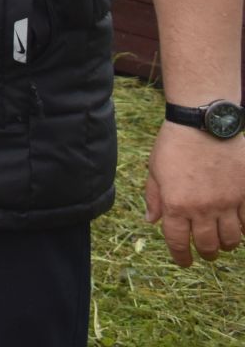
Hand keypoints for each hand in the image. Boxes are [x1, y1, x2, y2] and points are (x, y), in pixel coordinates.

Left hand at [145, 121, 244, 265]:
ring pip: (232, 238)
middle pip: (207, 244)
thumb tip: (151, 221)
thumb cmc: (175, 144)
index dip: (181, 256)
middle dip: (206, 253)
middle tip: (206, 254)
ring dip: (226, 244)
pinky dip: (244, 230)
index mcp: (176, 205)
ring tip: (222, 243)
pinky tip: (240, 228)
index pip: (178, 242)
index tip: (184, 261)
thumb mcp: (155, 170)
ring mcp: (228, 203)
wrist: (204, 124)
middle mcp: (203, 209)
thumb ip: (154, 198)